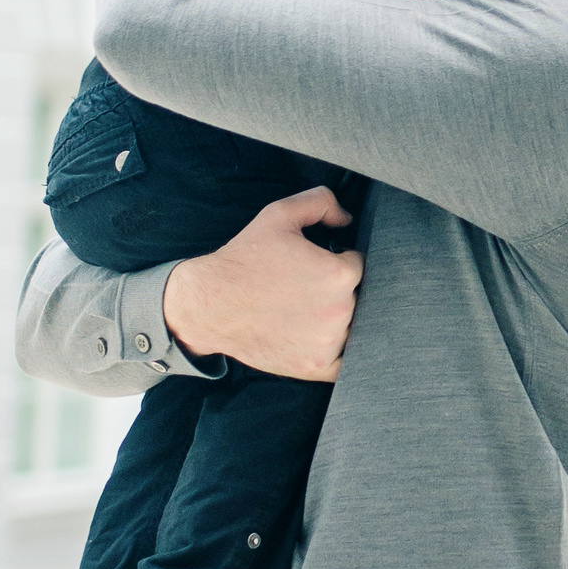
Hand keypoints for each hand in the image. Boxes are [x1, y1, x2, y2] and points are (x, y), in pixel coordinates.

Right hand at [161, 187, 361, 380]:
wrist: (210, 304)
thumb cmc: (244, 259)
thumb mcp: (279, 215)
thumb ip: (321, 202)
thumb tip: (347, 218)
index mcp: (339, 274)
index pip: (357, 265)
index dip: (337, 261)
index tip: (316, 265)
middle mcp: (340, 310)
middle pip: (357, 296)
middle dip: (338, 290)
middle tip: (305, 288)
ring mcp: (329, 342)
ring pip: (351, 326)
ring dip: (336, 319)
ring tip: (303, 310)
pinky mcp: (317, 366)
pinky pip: (346, 361)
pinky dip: (337, 351)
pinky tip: (317, 337)